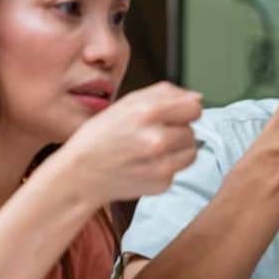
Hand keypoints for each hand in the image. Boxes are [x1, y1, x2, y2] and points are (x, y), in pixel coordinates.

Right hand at [59, 82, 202, 203]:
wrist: (81, 175)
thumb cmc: (100, 137)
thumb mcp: (126, 103)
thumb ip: (165, 94)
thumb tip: (197, 98)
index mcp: (149, 112)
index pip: (194, 108)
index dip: (184, 111)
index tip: (173, 116)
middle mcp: (157, 139)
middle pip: (192, 131)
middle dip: (177, 132)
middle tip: (153, 136)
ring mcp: (161, 164)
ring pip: (191, 152)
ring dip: (177, 151)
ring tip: (151, 151)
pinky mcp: (162, 183)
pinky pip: (178, 170)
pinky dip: (166, 167)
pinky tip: (145, 165)